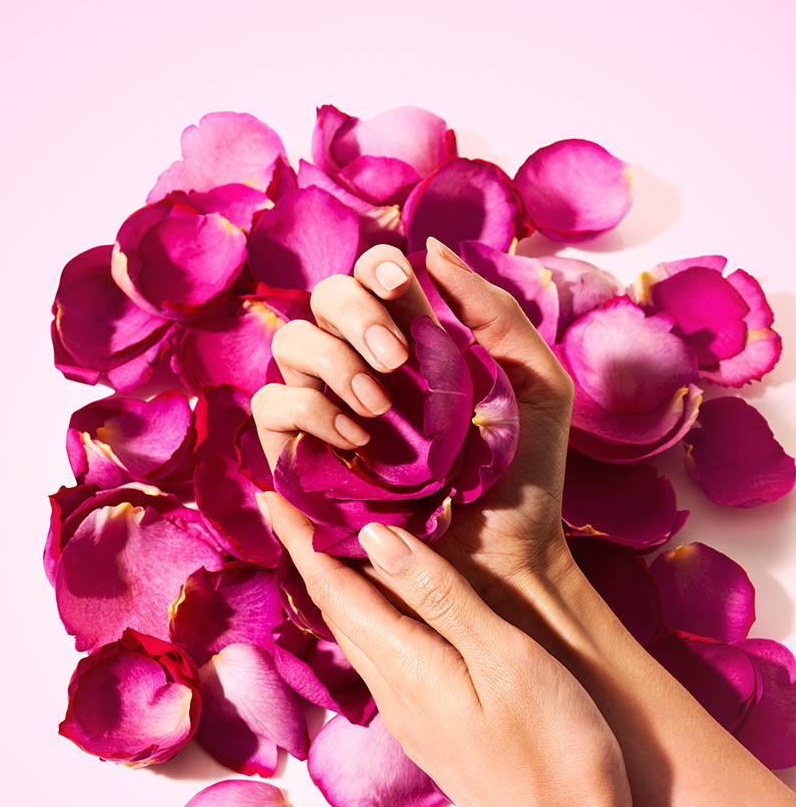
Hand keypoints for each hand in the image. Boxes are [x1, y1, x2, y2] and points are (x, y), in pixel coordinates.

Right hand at [251, 237, 576, 630]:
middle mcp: (364, 368)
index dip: (377, 270)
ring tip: (380, 408)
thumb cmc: (523, 475)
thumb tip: (432, 248)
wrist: (506, 558)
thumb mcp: (534, 382)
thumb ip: (495, 310)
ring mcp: (329, 411)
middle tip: (396, 358)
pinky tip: (356, 437)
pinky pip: (272, 408)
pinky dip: (306, 410)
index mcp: (415, 342)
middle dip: (353, 313)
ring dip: (331, 362)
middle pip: (323, 302)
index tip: (404, 284)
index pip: (373, 280)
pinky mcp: (301, 458)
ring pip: (290, 347)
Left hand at [256, 492, 692, 806]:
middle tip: (293, 505)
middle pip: (337, 610)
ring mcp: (414, 716)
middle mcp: (395, 692)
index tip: (271, 493)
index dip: (302, 537)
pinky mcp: (436, 730)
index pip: (335, 587)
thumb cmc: (558, 753)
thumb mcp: (503, 659)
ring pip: (358, 635)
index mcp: (406, 666)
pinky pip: (385, 656)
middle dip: (310, 555)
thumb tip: (372, 537)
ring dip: (337, 586)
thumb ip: (438, 596)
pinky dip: (373, 616)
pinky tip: (388, 608)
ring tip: (329, 544)